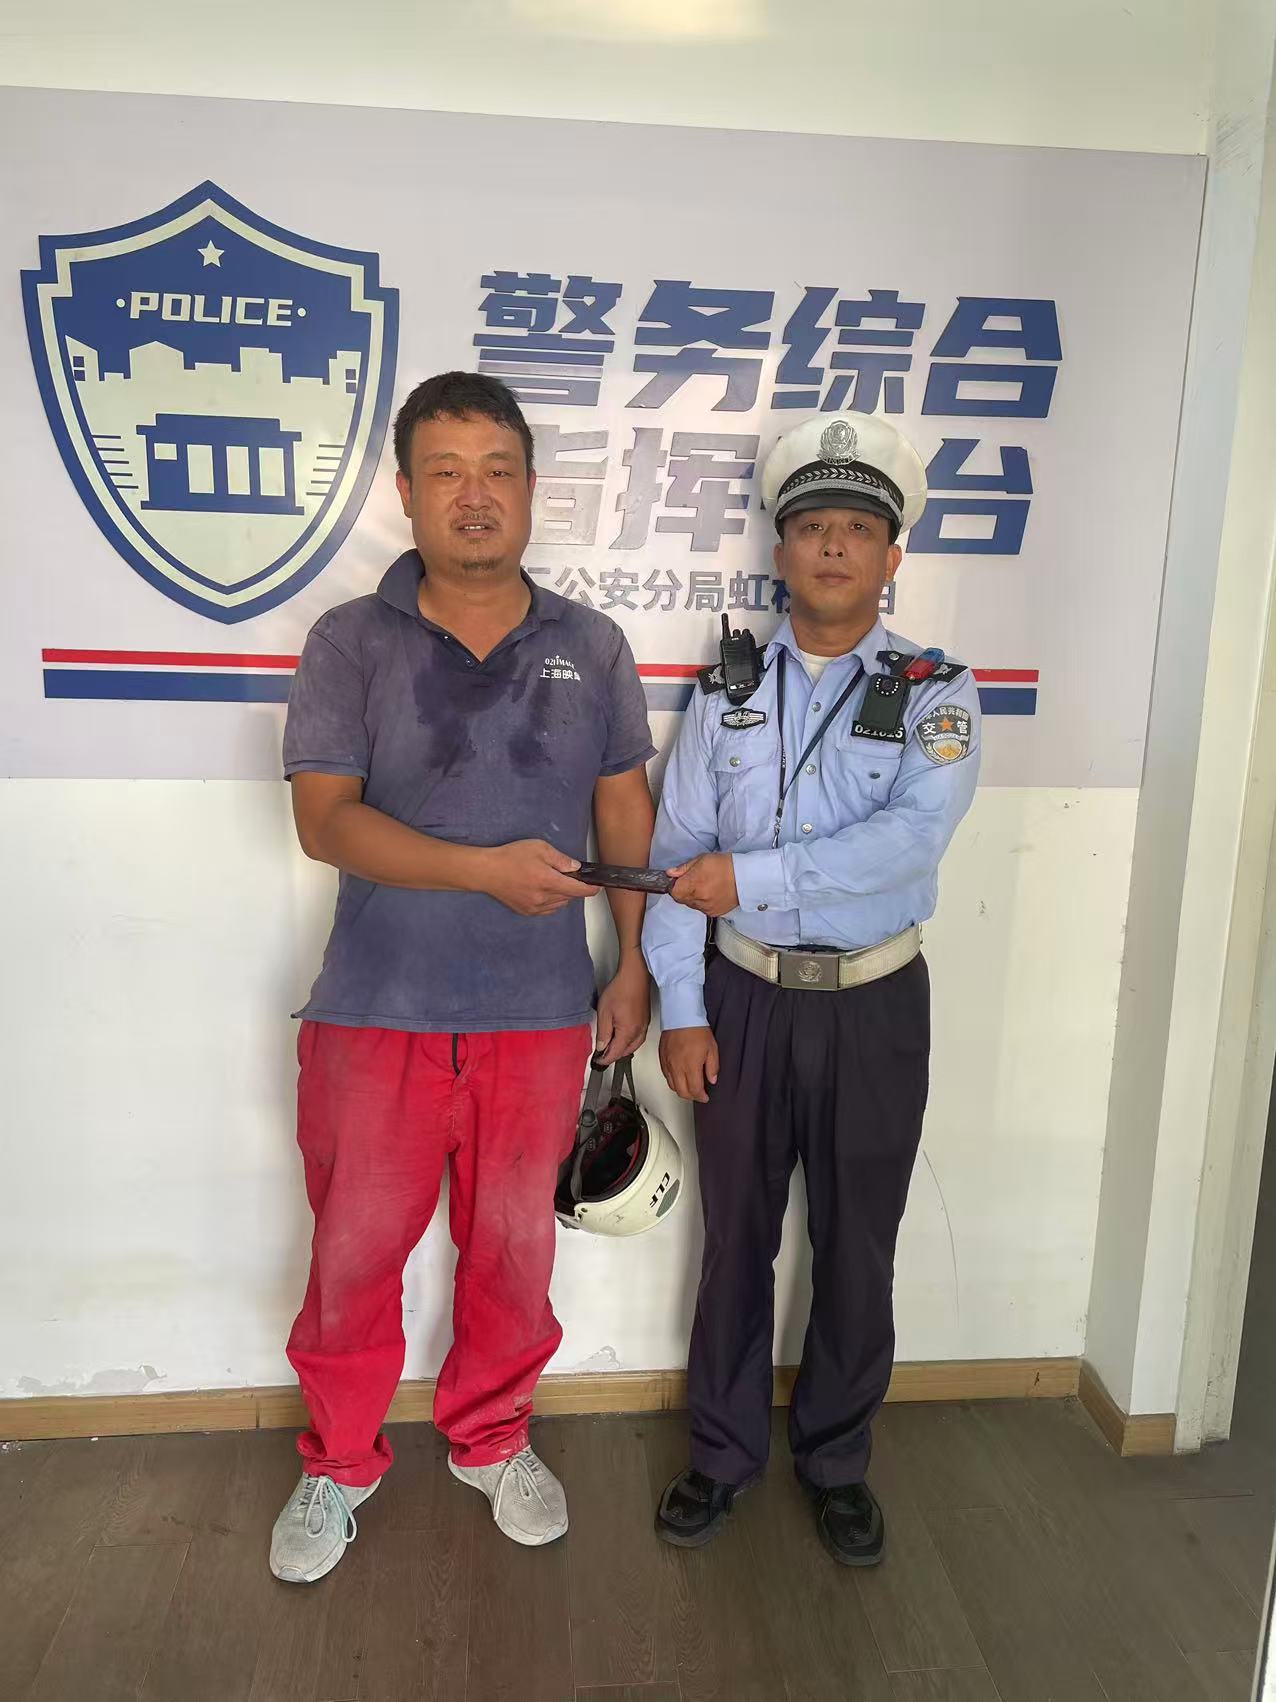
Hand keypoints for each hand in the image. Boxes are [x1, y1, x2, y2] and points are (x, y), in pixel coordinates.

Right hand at [477, 840, 599, 916]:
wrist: (487, 871)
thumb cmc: (510, 857)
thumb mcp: (539, 848)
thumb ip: (560, 859)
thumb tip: (575, 868)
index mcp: (548, 881)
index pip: (578, 890)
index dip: (591, 889)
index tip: (597, 887)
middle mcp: (543, 897)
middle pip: (569, 897)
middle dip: (573, 887)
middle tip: (567, 875)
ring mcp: (534, 907)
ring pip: (559, 904)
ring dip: (563, 895)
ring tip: (552, 881)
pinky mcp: (526, 911)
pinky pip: (548, 909)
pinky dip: (552, 902)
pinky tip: (545, 891)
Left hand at [594, 952, 649, 1063]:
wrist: (635, 976)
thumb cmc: (621, 990)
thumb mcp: (604, 1013)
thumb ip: (603, 1033)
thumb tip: (601, 1047)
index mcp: (628, 1033)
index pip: (615, 1054)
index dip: (604, 1059)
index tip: (597, 1060)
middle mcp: (638, 1033)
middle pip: (625, 1052)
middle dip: (613, 1055)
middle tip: (601, 1053)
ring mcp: (644, 1027)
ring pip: (633, 1046)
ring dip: (622, 1049)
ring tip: (611, 1046)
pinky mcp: (646, 1021)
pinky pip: (638, 1038)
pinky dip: (629, 1042)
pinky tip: (623, 1037)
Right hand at [659, 1026, 719, 1103]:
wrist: (680, 1016)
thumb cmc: (696, 1029)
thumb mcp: (712, 1048)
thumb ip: (713, 1067)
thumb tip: (712, 1079)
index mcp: (691, 1067)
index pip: (695, 1090)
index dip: (701, 1097)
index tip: (705, 1097)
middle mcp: (677, 1068)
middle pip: (682, 1092)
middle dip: (691, 1096)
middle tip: (698, 1094)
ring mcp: (668, 1064)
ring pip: (672, 1086)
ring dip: (681, 1090)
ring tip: (689, 1087)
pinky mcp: (662, 1058)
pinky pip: (666, 1076)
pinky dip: (673, 1081)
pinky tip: (678, 1077)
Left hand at [667, 853, 738, 918]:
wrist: (746, 877)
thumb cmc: (726, 866)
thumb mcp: (702, 859)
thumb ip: (684, 868)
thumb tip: (670, 873)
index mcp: (693, 884)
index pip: (673, 891)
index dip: (674, 885)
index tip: (680, 880)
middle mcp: (699, 899)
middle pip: (681, 899)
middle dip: (684, 890)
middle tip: (695, 880)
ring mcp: (707, 908)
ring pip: (692, 904)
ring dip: (694, 897)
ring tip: (706, 885)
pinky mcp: (714, 913)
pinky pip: (702, 909)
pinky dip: (704, 902)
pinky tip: (712, 892)